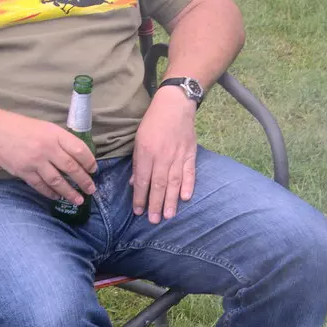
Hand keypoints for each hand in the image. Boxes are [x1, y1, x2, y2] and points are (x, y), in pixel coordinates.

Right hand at [0, 109, 96, 203]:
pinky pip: (41, 186)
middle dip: (84, 181)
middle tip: (91, 190)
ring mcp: (35, 161)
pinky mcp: (23, 172)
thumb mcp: (45, 127)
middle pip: (71, 168)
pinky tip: (57, 197)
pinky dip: (50, 193)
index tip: (93, 170)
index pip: (79, 150)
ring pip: (57, 181)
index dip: (89, 162)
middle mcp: (47, 148)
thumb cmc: (22, 127)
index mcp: (54, 134)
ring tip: (78, 199)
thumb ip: (60, 140)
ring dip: (69, 192)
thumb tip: (77, 157)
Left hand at [131, 86, 197, 222]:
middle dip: (155, 204)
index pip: (143, 180)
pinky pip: (190, 172)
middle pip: (158, 185)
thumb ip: (138, 163)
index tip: (138, 211)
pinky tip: (185, 198)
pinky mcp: (190, 154)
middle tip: (154, 221)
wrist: (175, 105)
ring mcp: (178, 156)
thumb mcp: (139, 140)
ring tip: (168, 216)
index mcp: (147, 152)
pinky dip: (188, 185)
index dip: (140, 197)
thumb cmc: (153, 123)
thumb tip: (135, 184)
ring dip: (171, 200)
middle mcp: (162, 156)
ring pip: (174, 182)